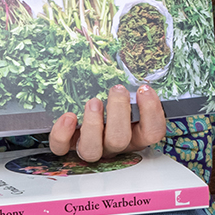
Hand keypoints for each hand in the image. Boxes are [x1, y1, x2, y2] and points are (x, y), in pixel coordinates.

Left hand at [52, 84, 167, 160]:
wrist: (79, 117)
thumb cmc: (110, 105)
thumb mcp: (125, 99)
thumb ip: (132, 91)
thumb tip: (140, 63)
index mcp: (134, 136)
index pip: (152, 132)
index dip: (151, 112)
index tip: (144, 89)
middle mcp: (114, 146)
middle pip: (119, 140)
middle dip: (119, 113)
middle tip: (118, 90)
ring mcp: (90, 149)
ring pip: (92, 150)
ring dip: (93, 125)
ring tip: (93, 102)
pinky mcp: (66, 149)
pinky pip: (61, 149)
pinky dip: (62, 134)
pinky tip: (68, 116)